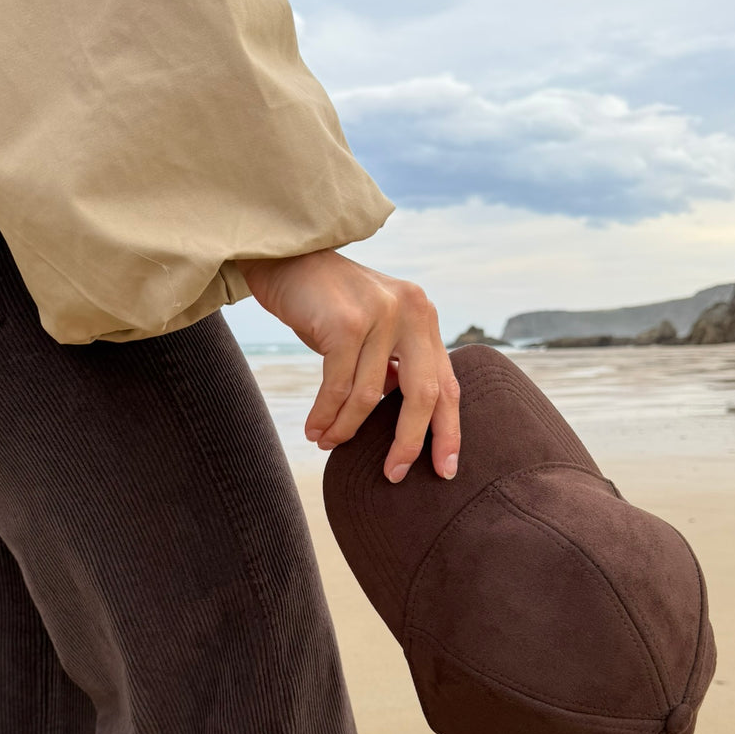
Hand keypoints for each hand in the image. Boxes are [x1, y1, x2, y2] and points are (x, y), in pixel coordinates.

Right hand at [235, 248, 460, 483]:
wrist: (285, 259)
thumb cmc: (326, 304)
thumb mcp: (372, 331)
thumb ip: (393, 365)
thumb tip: (403, 422)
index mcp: (424, 317)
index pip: (448, 384)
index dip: (449, 431)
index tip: (445, 470)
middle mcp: (412, 312)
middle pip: (424, 396)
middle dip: (409, 443)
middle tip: (393, 474)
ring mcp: (381, 315)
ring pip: (369, 396)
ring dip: (346, 428)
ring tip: (327, 444)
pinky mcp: (347, 322)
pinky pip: (338, 387)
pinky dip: (325, 415)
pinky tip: (315, 431)